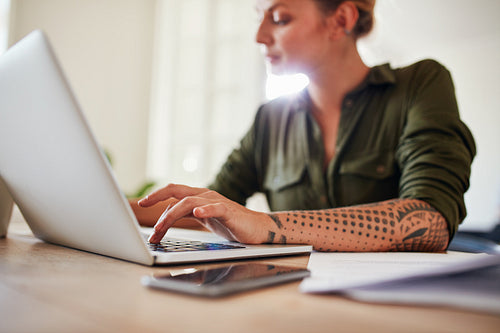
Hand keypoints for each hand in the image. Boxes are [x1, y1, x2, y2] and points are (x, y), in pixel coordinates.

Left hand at [138, 184, 271, 243]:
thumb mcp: (203, 219)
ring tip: (160, 227)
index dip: (156, 196)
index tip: (140, 203)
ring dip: (171, 214)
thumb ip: (187, 216)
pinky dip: (206, 209)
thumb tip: (164, 221)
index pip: (173, 192)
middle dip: (157, 196)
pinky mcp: (229, 211)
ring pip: (189, 202)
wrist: (258, 229)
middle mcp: (205, 196)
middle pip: (177, 190)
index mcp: (198, 197)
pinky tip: (198, 213)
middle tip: (142, 205)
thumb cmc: (231, 224)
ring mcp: (217, 202)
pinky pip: (216, 208)